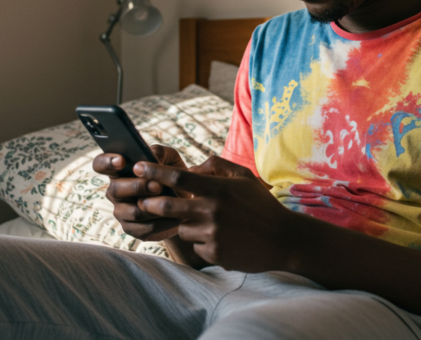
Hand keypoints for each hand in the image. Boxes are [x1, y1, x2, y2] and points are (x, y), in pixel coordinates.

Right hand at [91, 145, 187, 241]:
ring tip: (171, 201)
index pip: (100, 164)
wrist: (186, 202)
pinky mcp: (132, 229)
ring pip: (132, 212)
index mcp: (119, 170)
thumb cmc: (172, 175)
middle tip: (158, 186)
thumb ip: (160, 152)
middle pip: (115, 189)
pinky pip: (144, 228)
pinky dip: (163, 222)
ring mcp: (121, 211)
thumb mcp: (169, 159)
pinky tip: (176, 218)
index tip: (121, 161)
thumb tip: (152, 155)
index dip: (106, 162)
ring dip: (152, 206)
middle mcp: (115, 191)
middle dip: (137, 187)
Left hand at [136, 156, 295, 271]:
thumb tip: (191, 167)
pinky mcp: (214, 254)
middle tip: (142, 200)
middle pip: (167, 205)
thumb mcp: (244, 177)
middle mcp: (212, 210)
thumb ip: (217, 166)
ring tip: (212, 225)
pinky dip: (203, 243)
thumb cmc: (262, 205)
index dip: (153, 171)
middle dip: (150, 202)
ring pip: (181, 228)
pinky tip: (223, 240)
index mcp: (218, 188)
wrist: (284, 239)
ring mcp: (212, 233)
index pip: (177, 176)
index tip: (136, 167)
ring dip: (187, 226)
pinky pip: (196, 247)